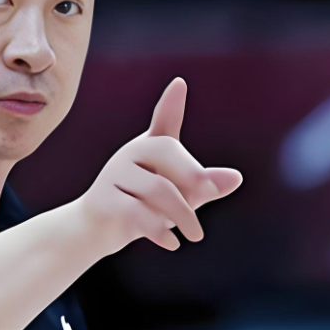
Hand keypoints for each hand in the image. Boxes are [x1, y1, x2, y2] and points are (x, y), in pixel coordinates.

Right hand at [75, 76, 242, 256]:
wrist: (94, 230)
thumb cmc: (142, 208)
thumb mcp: (179, 197)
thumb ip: (204, 186)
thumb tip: (236, 178)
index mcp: (148, 147)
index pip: (163, 122)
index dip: (171, 104)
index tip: (179, 85)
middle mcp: (129, 155)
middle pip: (168, 153)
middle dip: (193, 175)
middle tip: (209, 195)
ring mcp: (113, 176)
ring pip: (159, 190)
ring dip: (183, 215)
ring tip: (196, 235)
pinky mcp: (104, 202)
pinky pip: (140, 214)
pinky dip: (161, 231)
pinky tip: (173, 244)